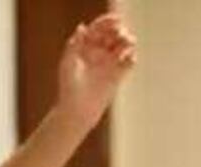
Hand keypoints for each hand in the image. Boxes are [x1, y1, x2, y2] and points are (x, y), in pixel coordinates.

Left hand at [56, 8, 136, 127]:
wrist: (77, 111)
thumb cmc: (68, 89)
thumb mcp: (68, 64)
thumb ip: (74, 45)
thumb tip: (82, 27)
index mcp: (84, 48)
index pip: (98, 29)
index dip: (107, 22)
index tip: (114, 22)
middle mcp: (97, 54)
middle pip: (112, 34)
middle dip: (119, 31)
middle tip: (119, 34)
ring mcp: (108, 64)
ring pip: (123, 46)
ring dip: (128, 41)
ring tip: (127, 44)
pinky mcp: (117, 76)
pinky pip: (129, 62)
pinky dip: (131, 58)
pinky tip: (128, 60)